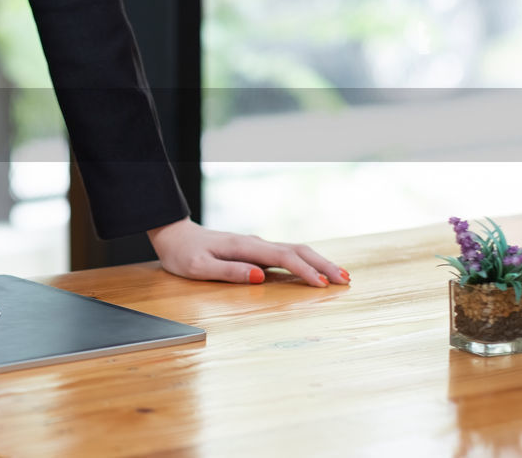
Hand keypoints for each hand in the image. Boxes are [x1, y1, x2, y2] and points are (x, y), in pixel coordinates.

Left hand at [147, 218, 348, 286]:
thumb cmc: (184, 254)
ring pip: (295, 250)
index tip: (323, 284)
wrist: (175, 236)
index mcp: (244, 247)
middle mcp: (255, 243)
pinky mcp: (256, 251)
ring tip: (340, 276)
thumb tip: (261, 276)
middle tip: (346, 280)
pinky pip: (287, 255)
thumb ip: (229, 271)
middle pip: (298, 250)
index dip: (305, 271)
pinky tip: (316, 271)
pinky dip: (306, 262)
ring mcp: (257, 246)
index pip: (283, 257)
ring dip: (319, 262)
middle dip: (323, 264)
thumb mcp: (199, 268)